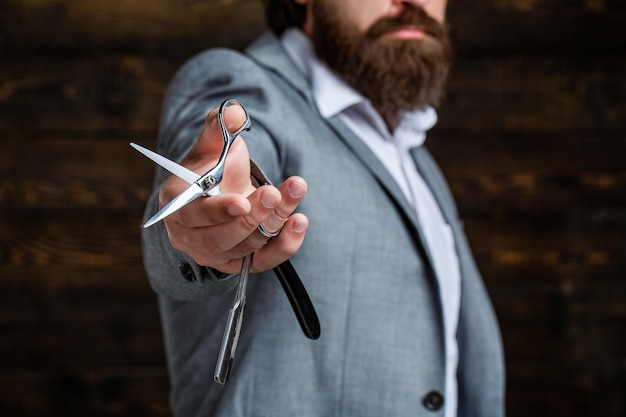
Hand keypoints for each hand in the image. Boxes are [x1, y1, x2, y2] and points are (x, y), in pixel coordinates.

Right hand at [160, 102, 308, 273]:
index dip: (218, 211)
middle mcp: (191, 237)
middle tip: (274, 193)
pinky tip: (299, 221)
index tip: (242, 201)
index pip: (192, 215)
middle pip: (221, 238)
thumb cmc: (212, 169)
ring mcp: (216, 254)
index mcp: (176, 205)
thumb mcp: (212, 144)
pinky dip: (285, 245)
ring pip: (246, 248)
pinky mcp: (241, 263)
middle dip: (252, 217)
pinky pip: (264, 261)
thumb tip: (235, 113)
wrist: (222, 193)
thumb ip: (219, 126)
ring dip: (273, 222)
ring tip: (294, 192)